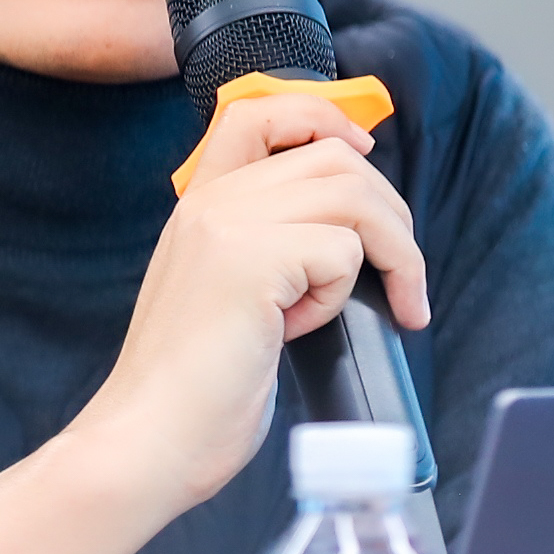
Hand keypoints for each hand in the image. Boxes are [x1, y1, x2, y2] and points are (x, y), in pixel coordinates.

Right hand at [65, 92, 431, 515]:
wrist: (150, 440)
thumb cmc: (195, 390)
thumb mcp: (228, 295)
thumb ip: (270, 249)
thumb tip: (350, 234)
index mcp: (201, 204)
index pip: (261, 112)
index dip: (324, 117)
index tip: (363, 153)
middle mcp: (212, 201)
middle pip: (335, 158)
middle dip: (391, 214)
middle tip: (402, 277)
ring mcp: (229, 225)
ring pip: (354, 198)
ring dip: (390, 253)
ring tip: (387, 305)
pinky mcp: (253, 260)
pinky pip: (342, 252)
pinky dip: (341, 295)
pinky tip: (297, 332)